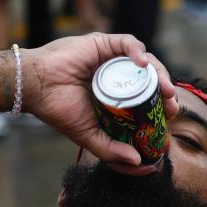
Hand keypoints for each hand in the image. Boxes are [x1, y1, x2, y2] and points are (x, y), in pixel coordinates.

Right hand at [20, 33, 178, 172]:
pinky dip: (138, 52)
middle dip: (166, 93)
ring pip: (145, 62)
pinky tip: (142, 64)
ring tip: (165, 90)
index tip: (169, 121)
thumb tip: (141, 163)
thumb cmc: (58, 109)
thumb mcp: (88, 136)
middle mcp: (117, 76)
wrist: (35, 87)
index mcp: (116, 97)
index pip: (146, 100)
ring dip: (159, 74)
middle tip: (172, 107)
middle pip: (151, 81)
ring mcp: (112, 59)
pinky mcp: (104, 44)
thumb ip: (111, 151)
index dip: (161, 109)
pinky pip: (128, 43)